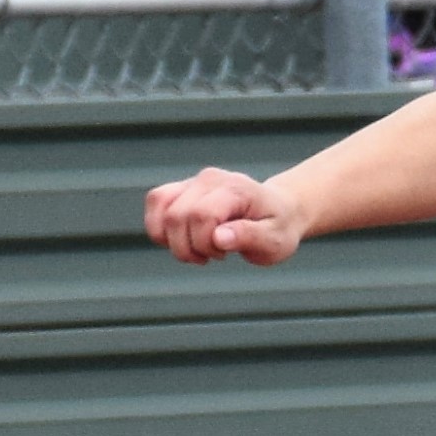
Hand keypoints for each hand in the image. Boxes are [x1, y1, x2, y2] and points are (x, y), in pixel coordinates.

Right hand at [142, 166, 308, 265]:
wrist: (279, 211)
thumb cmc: (277, 228)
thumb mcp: (274, 240)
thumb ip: (248, 237)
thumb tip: (218, 238)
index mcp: (235, 189)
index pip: (201, 215)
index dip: (205, 244)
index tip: (224, 254)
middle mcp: (210, 179)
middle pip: (176, 216)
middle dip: (188, 248)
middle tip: (213, 255)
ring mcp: (193, 181)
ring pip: (160, 208)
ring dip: (172, 240)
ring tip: (198, 249)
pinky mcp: (181, 188)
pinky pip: (155, 203)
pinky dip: (160, 229)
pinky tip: (183, 240)